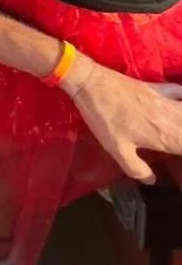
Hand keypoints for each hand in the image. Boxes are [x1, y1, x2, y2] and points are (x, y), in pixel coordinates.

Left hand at [66, 59, 181, 181]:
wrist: (91, 83)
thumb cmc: (103, 118)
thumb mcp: (117, 150)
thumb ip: (136, 168)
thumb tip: (151, 181)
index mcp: (164, 137)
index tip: (177, 157)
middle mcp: (170, 118)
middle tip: (175, 145)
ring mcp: (165, 100)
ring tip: (178, 131)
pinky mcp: (157, 87)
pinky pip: (179, 92)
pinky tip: (181, 104)